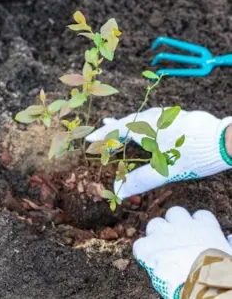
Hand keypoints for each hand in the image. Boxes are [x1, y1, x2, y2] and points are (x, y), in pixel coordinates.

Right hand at [86, 108, 231, 198]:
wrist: (224, 141)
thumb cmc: (193, 155)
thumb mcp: (164, 171)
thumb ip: (139, 180)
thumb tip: (118, 191)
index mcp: (147, 128)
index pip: (118, 130)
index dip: (103, 136)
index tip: (89, 139)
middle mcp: (155, 117)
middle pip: (128, 121)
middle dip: (114, 126)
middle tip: (101, 127)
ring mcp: (167, 116)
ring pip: (141, 118)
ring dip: (128, 123)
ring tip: (118, 125)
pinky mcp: (178, 117)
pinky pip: (153, 118)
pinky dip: (142, 122)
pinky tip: (146, 126)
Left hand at [133, 206, 231, 298]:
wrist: (205, 290)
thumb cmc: (223, 278)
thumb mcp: (231, 257)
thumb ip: (228, 245)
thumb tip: (229, 238)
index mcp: (206, 228)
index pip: (201, 215)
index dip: (198, 225)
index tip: (197, 236)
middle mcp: (183, 225)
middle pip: (175, 213)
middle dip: (175, 225)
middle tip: (175, 241)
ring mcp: (164, 234)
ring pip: (155, 224)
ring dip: (157, 235)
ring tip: (160, 251)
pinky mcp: (149, 248)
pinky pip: (140, 245)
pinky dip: (143, 253)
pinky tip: (148, 263)